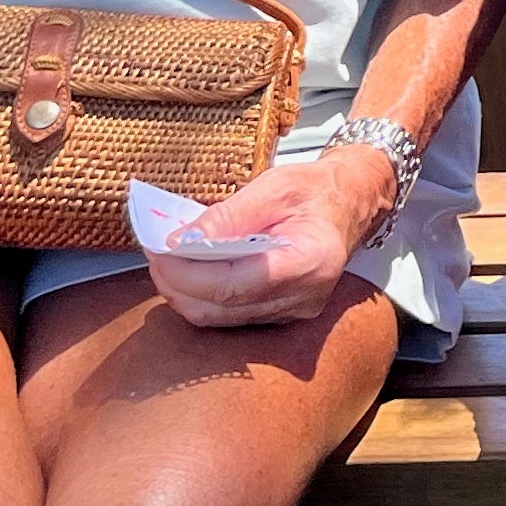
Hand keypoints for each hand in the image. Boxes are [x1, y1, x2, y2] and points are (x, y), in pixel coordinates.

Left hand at [146, 148, 398, 329]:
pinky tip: (190, 271)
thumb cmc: (316, 189)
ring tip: (166, 260)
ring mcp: (295, 311)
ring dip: (184, 293)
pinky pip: (230, 316)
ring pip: (219, 319)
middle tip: (154, 251)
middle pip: (221, 309)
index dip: (188, 272)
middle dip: (176, 284)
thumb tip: (181, 240)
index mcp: (311, 261)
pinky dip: (202, 296)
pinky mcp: (282, 314)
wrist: (351, 200)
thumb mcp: (274, 186)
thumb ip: (228, 215)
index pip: (234, 284)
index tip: (159, 248)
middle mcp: (306, 296)